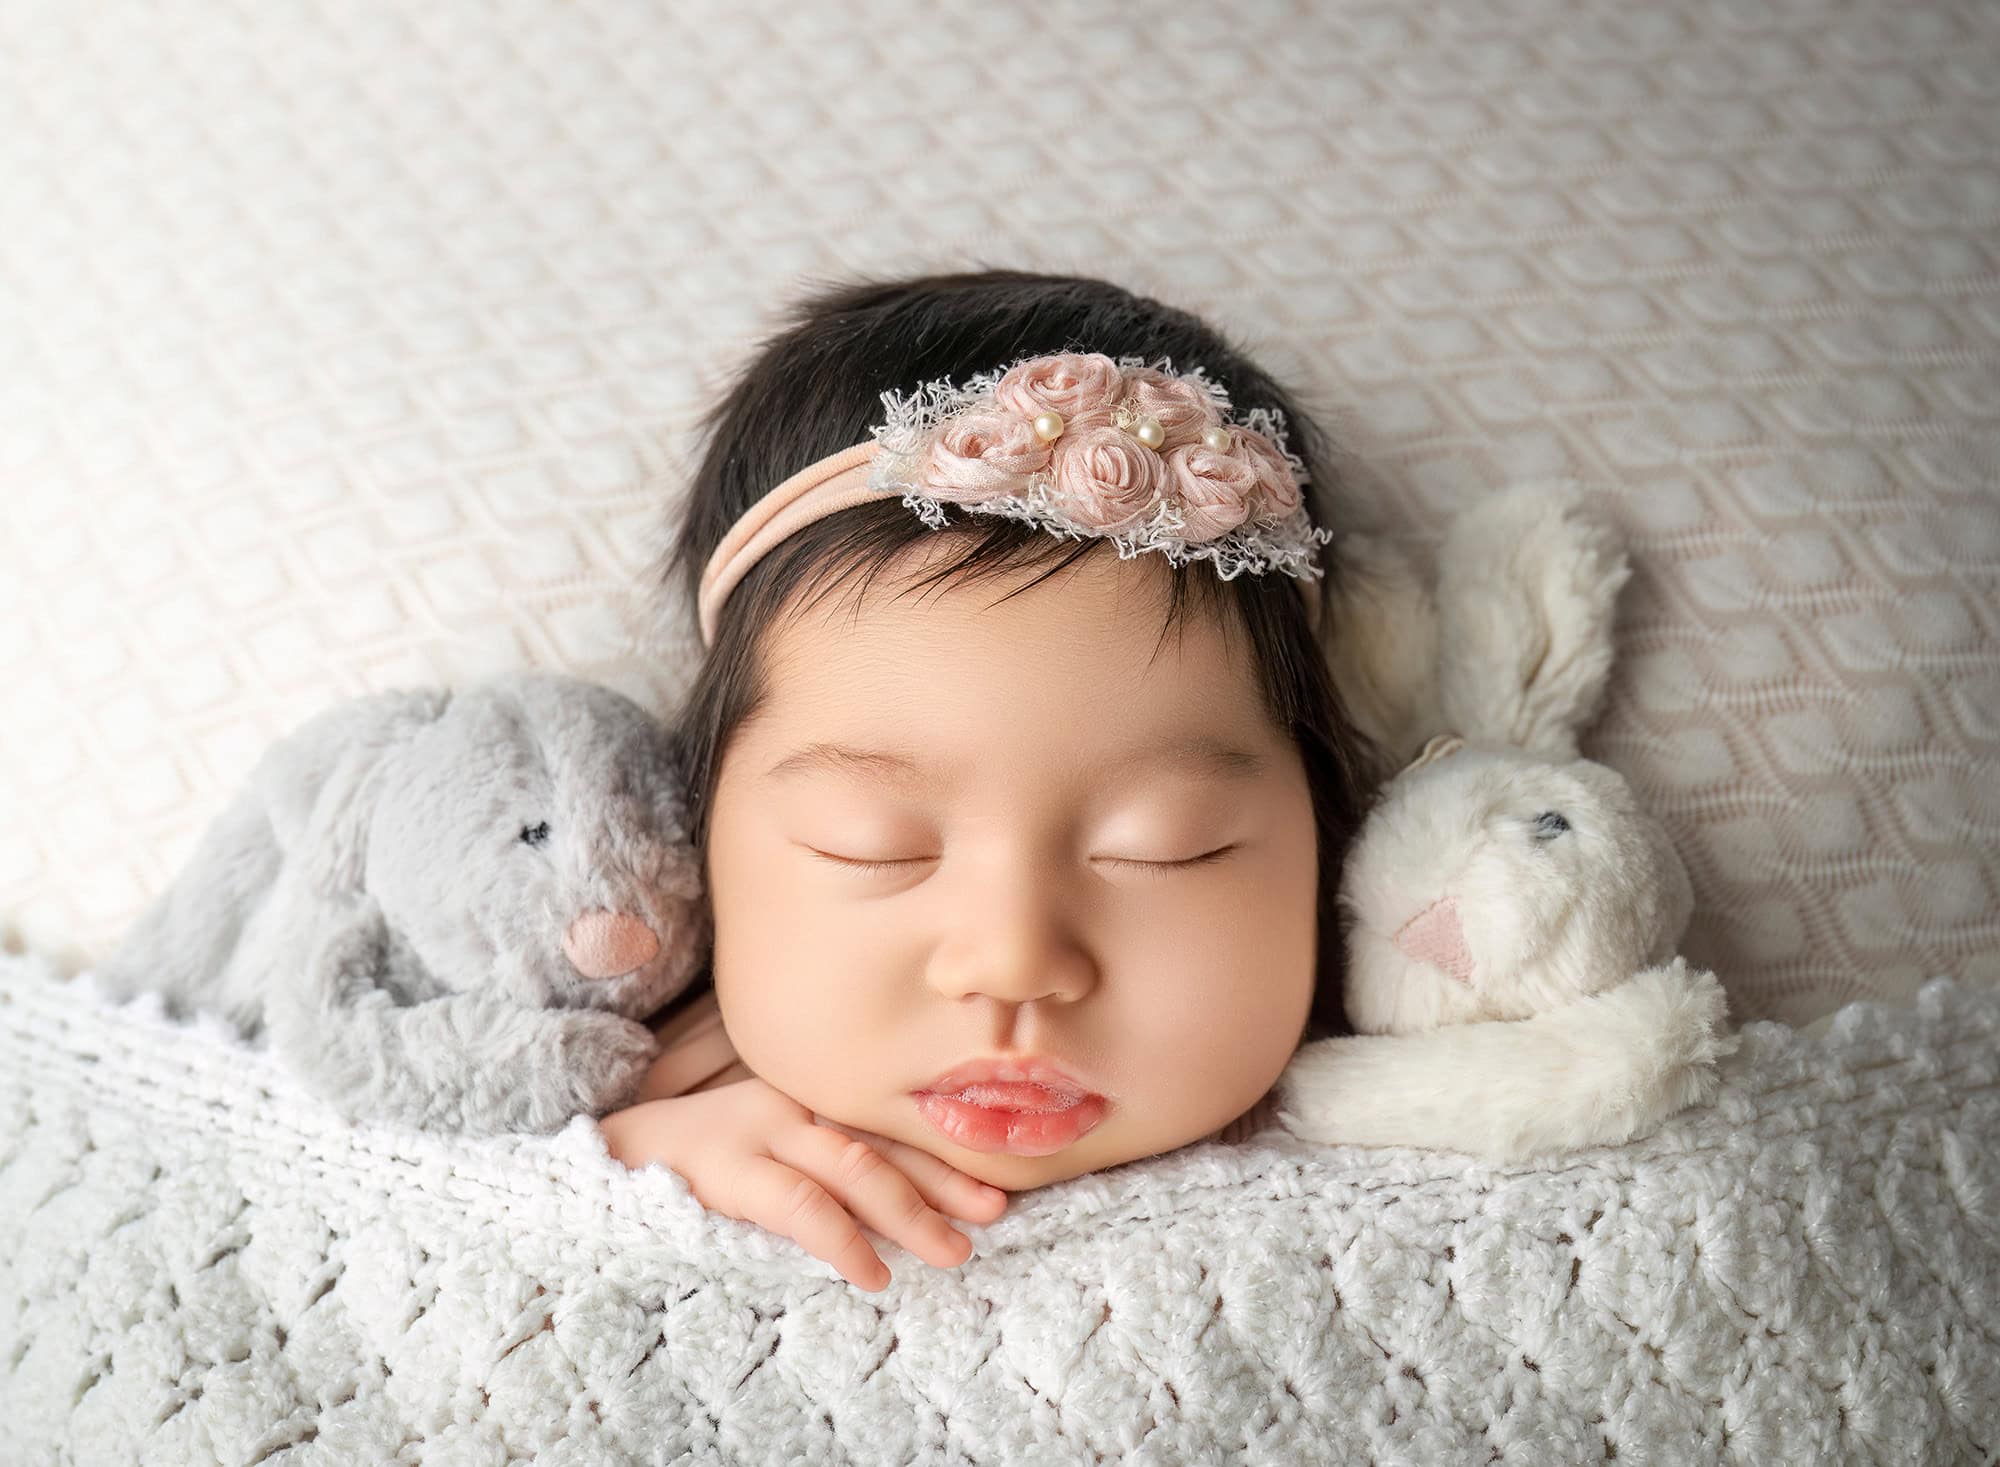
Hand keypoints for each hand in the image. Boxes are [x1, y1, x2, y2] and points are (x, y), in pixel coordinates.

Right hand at [598, 1077, 1007, 1290]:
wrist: (612, 1155)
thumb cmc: (700, 1160)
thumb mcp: (769, 1146)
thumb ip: (822, 1160)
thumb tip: (895, 1203)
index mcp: (810, 1097)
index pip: (891, 1127)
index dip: (947, 1159)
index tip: (997, 1188)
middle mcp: (796, 1104)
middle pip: (887, 1143)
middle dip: (946, 1182)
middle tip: (994, 1215)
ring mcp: (764, 1131)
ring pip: (857, 1169)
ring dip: (911, 1214)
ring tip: (951, 1253)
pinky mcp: (732, 1169)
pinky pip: (801, 1205)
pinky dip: (844, 1240)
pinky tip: (871, 1272)